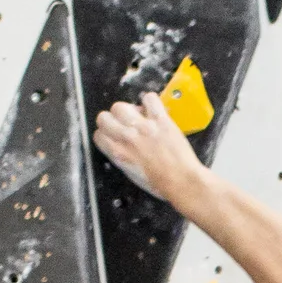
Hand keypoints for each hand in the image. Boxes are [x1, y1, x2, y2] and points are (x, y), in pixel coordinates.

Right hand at [93, 92, 202, 207]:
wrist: (183, 182)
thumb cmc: (159, 183)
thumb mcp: (132, 174)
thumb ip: (122, 156)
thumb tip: (120, 144)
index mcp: (117, 154)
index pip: (98, 135)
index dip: (106, 134)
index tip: (114, 136)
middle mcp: (126, 138)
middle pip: (103, 117)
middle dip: (112, 120)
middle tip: (125, 125)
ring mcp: (143, 127)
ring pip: (120, 106)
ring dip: (128, 111)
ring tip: (138, 118)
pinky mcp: (161, 120)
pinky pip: (149, 98)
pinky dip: (150, 102)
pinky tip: (153, 111)